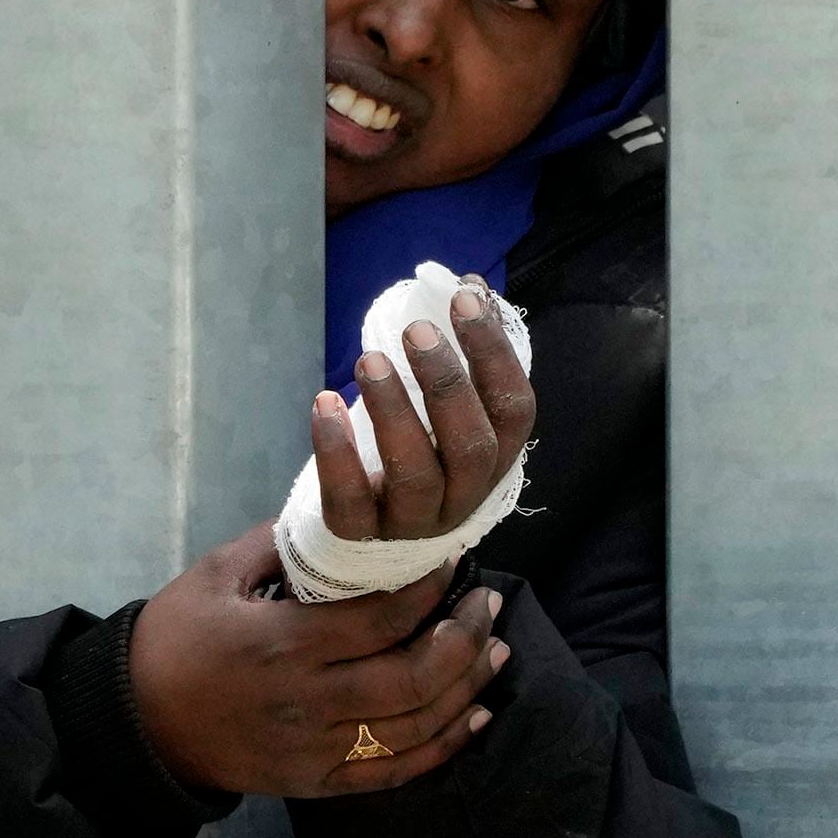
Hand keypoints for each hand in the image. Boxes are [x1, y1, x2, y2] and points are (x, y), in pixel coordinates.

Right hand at [127, 525, 505, 798]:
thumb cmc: (175, 638)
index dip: (429, 590)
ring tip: (495, 651)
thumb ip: (281, 545)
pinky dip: (446, 745)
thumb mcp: (215, 575)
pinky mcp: (320, 781)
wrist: (138, 722)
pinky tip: (475, 715)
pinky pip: (398, 771)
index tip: (455, 562)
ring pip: (417, 725)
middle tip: (486, 604)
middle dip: (463, 637)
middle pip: (414, 676)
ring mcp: (317, 749)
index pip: (381, 620)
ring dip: (468, 687)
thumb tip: (347, 519)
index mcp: (282, 644)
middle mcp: (308, 702)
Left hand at [307, 276, 534, 544]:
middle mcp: (462, 496)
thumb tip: (470, 285)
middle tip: (416, 330)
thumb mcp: (446, 418)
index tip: (464, 300)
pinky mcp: (359, 536)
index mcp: (495, 462)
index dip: (493, 354)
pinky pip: (348, 498)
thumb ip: (461, 359)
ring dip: (392, 410)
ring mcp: (412, 522)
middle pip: (470, 444)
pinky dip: (335, 449)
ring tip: (369, 359)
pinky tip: (323, 402)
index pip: (515, 411)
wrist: (373, 552)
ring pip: (414, 472)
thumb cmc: (416, 462)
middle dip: (446, 382)